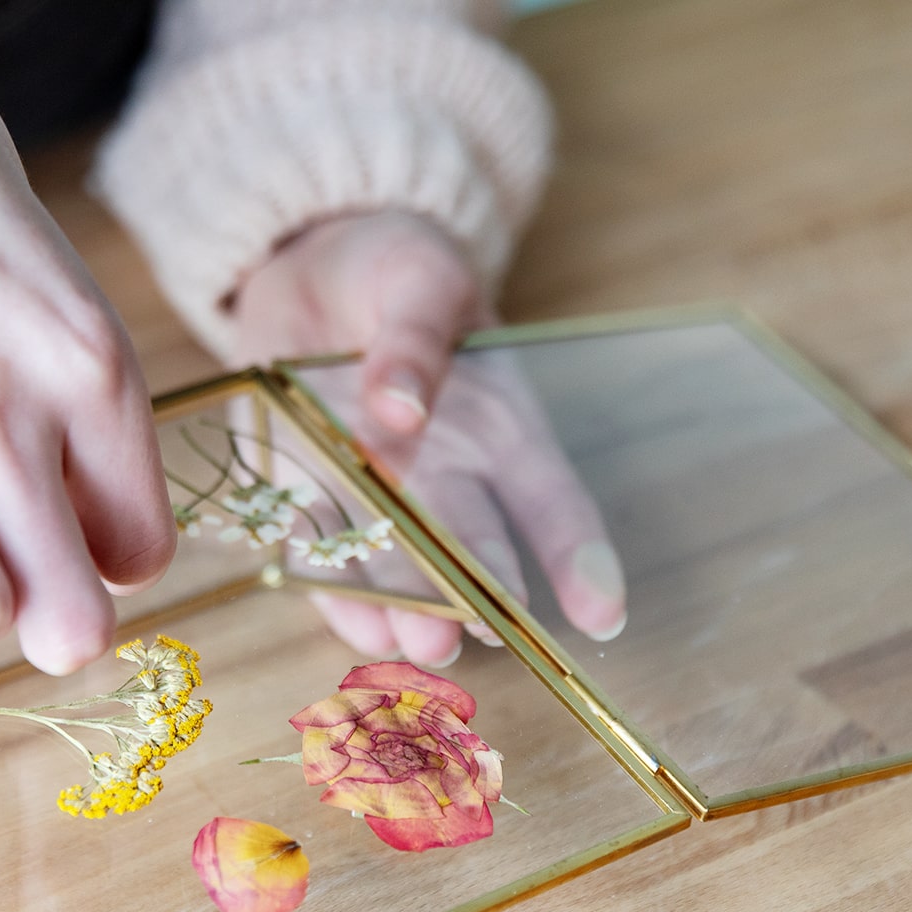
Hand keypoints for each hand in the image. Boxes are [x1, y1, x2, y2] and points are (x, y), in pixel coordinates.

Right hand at [0, 18, 173, 675]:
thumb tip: (110, 568)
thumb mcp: (73, 315)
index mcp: (91, 380)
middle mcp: (2, 411)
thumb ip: (98, 439)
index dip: (108, 567)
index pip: (140, 556)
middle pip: (65, 619)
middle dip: (53, 630)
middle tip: (21, 589)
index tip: (74, 535)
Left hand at [232, 213, 625, 664]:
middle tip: (477, 630)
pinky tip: (354, 631)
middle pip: (472, 542)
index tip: (603, 615)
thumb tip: (404, 406)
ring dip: (408, 609)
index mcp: (500, 423)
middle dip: (477, 591)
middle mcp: (449, 474)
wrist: (309, 265)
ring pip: (400, 564)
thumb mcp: (418, 275)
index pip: (552, 499)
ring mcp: (379, 493)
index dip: (579, 557)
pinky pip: (324, 554)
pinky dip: (335, 594)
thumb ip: (415, 337)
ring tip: (418, 647)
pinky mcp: (309, 496)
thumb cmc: (391, 271)